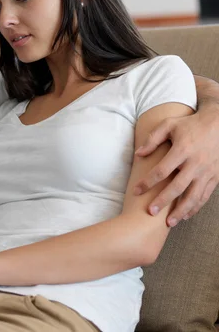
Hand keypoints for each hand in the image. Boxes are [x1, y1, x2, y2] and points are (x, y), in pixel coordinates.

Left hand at [134, 105, 218, 225]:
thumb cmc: (190, 124)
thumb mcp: (170, 125)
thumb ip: (153, 139)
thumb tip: (139, 154)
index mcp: (182, 150)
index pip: (161, 171)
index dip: (147, 182)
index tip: (136, 191)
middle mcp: (196, 163)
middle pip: (177, 187)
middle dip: (163, 201)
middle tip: (150, 212)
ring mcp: (207, 171)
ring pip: (194, 196)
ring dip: (181, 210)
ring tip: (169, 222)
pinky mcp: (215, 176)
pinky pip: (205, 196)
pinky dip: (195, 207)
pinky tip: (185, 215)